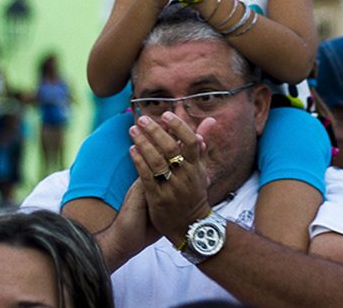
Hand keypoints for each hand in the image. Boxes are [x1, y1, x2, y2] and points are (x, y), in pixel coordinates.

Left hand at [129, 112, 213, 244]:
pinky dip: (139, 161)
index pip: (190, 142)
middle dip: (155, 131)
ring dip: (143, 143)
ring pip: (156, 161)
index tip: (166, 115)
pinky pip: (147, 176)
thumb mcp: (200, 169)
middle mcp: (185, 176)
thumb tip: (210, 120)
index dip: (178, 127)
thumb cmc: (194, 193)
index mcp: (196, 167)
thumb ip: (201, 144)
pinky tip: (132, 150)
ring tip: (133, 130)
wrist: (190, 226)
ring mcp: (171, 187)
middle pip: (170, 148)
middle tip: (143, 119)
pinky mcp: (158, 198)